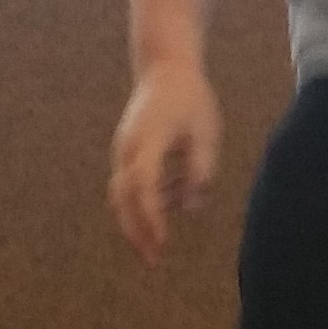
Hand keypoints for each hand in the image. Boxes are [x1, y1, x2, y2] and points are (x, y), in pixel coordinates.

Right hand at [109, 58, 224, 264]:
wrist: (165, 69)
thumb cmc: (190, 98)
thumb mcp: (205, 132)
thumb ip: (199, 169)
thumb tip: (191, 206)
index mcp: (147, 141)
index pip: (143, 187)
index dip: (151, 216)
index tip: (163, 240)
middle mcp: (127, 148)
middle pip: (122, 199)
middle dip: (136, 231)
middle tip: (153, 260)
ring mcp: (123, 150)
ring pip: (122, 196)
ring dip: (137, 222)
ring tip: (158, 248)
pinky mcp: (127, 152)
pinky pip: (131, 185)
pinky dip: (146, 202)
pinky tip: (174, 203)